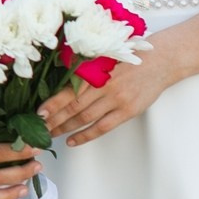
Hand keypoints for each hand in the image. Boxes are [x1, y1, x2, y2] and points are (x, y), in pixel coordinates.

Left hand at [39, 36, 182, 146]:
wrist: (160, 61)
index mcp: (96, 70)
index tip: (38, 113)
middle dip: (54, 119)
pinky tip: (72, 141)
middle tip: (38, 129)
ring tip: (50, 135)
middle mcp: (104, 85)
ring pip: (85, 118)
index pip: (68, 90)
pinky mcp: (127, 111)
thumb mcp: (105, 57)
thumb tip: (59, 83)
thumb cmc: (129, 57)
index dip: (52, 103)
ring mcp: (116, 99)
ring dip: (65, 128)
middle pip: (73, 107)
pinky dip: (85, 135)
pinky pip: (102, 127)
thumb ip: (85, 70)